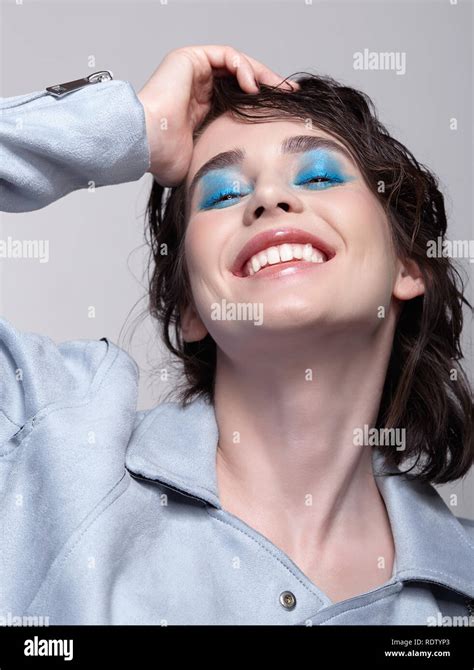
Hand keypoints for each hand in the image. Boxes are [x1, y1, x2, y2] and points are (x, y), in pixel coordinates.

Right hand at [137, 45, 298, 184]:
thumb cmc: (166, 158)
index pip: (237, 97)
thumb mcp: (204, 159)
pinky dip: (243, 66)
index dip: (261, 102)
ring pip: (236, 63)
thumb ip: (222, 159)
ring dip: (259, 73)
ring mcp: (192, 71)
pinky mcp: (189, 59)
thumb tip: (243, 184)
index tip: (283, 111)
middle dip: (268, 83)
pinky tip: (252, 87)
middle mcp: (197, 87)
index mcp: (200, 109)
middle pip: (240, 77)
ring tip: (275, 90)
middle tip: (290, 93)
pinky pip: (226, 55)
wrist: (147, 145)